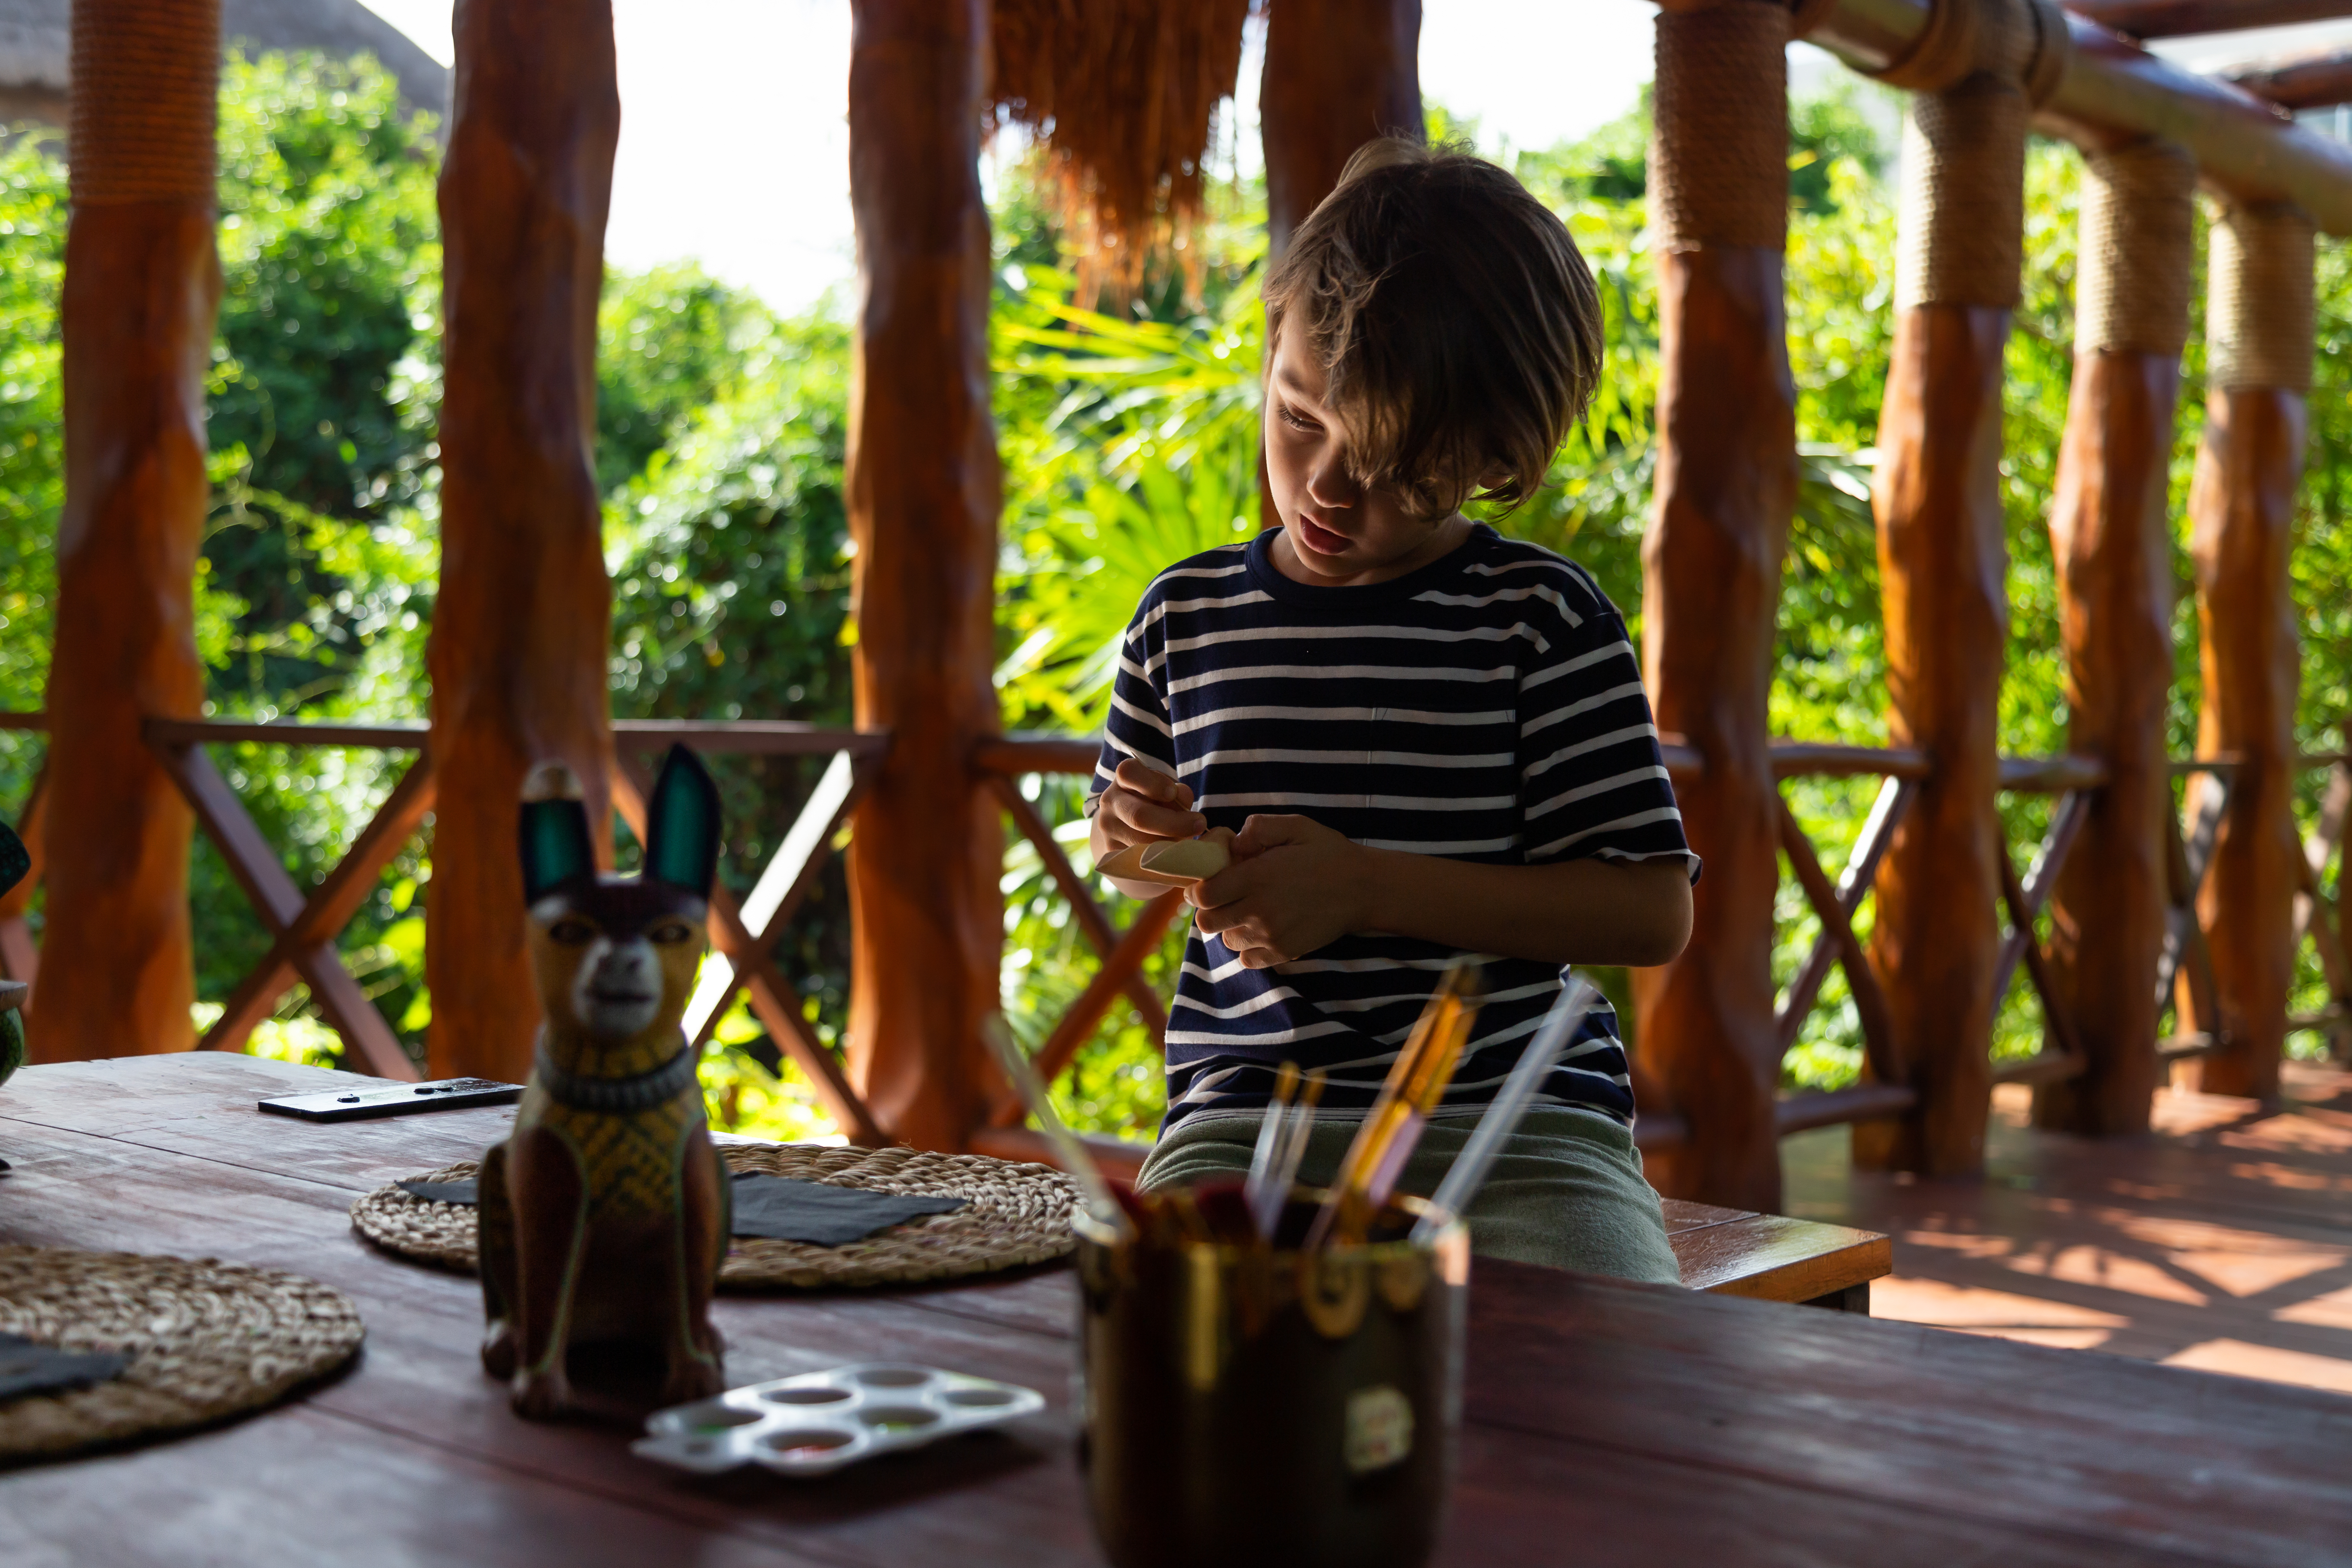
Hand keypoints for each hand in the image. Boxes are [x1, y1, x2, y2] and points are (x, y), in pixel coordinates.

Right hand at [1093, 759, 1207, 849]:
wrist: (1129, 821)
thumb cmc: (1157, 798)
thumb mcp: (1166, 788)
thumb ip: (1177, 792)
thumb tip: (1183, 800)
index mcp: (1123, 777)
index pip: (1129, 773)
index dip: (1152, 784)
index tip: (1172, 793)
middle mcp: (1110, 800)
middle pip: (1139, 815)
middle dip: (1174, 823)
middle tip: (1200, 824)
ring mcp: (1107, 827)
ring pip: (1141, 842)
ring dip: (1170, 844)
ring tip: (1188, 841)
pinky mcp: (1111, 851)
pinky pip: (1139, 859)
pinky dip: (1160, 858)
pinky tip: (1174, 855)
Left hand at [1189, 814, 1367, 968]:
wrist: (1363, 888)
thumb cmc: (1328, 853)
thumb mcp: (1296, 826)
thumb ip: (1258, 828)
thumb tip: (1231, 843)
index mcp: (1257, 877)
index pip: (1203, 895)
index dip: (1197, 890)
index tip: (1206, 883)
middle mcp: (1260, 910)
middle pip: (1207, 922)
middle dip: (1209, 909)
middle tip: (1223, 897)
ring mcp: (1271, 935)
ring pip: (1227, 940)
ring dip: (1229, 927)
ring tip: (1246, 912)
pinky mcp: (1284, 952)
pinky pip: (1248, 960)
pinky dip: (1247, 948)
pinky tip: (1260, 930)